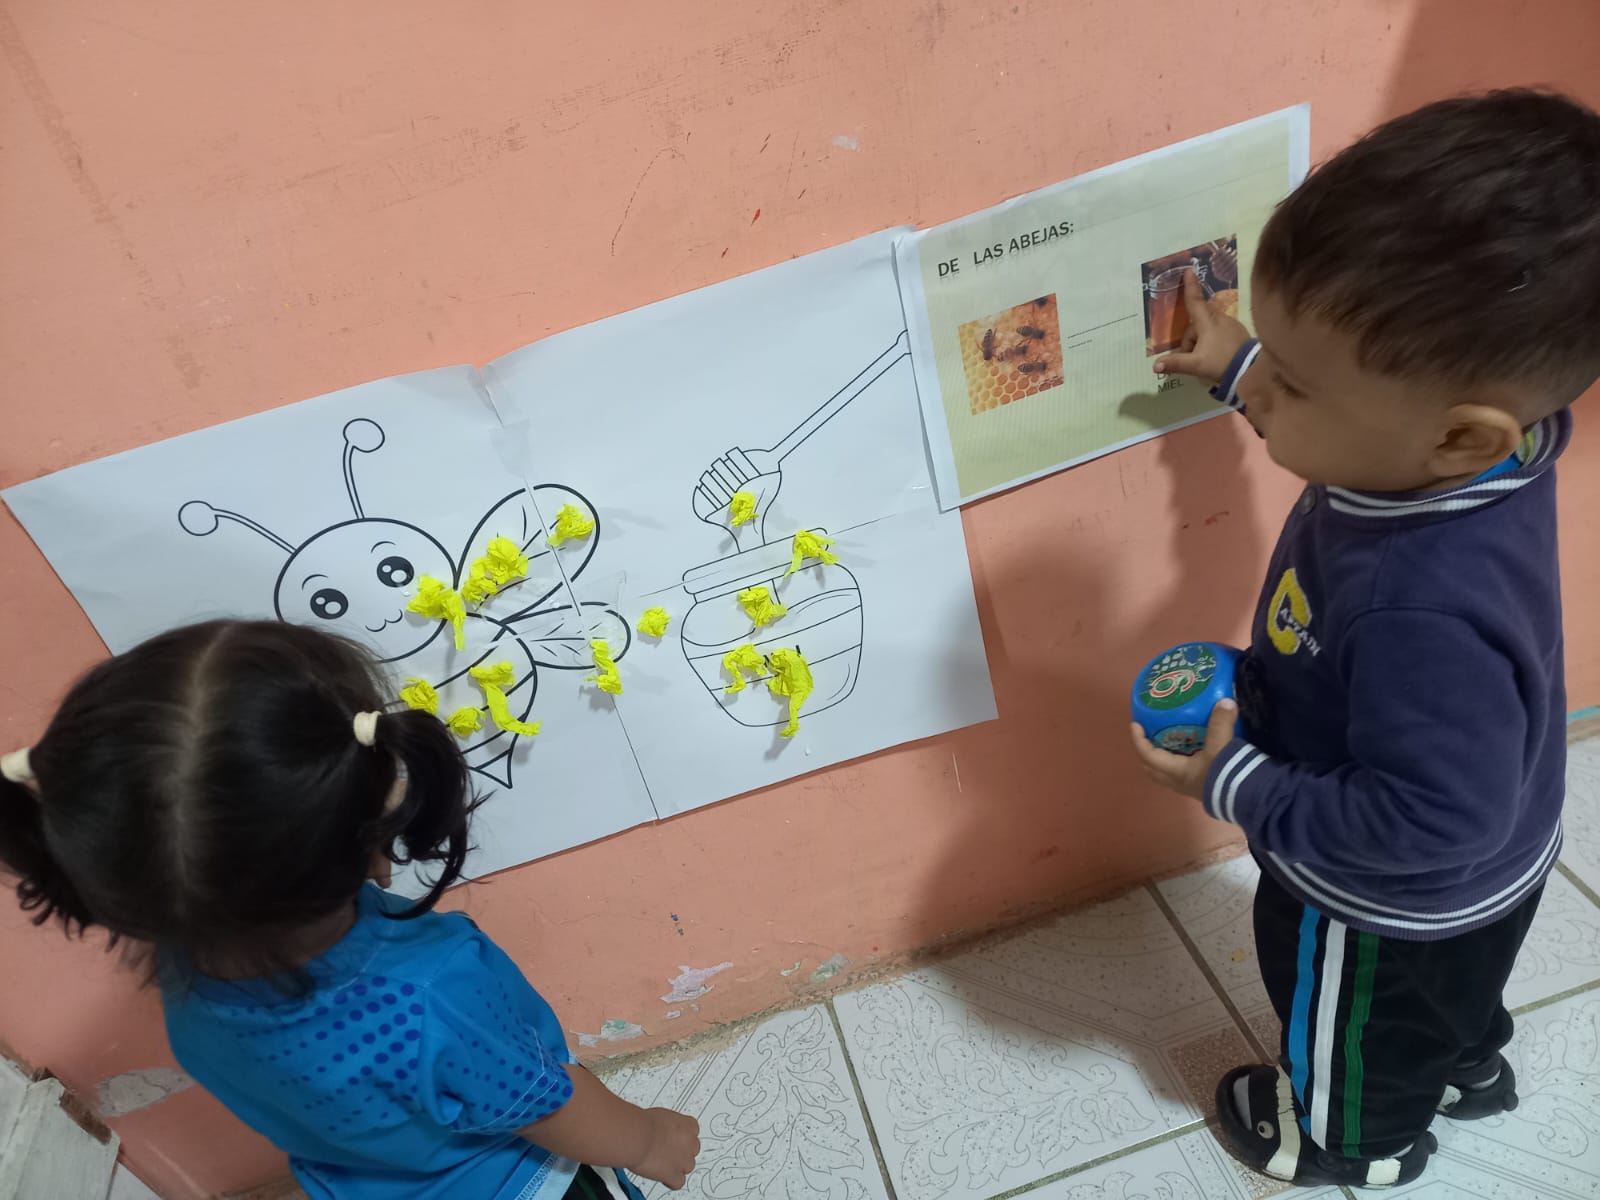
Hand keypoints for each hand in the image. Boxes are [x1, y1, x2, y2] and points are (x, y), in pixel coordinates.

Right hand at [629, 1108, 700, 1189]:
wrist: (638, 1137)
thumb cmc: (644, 1123)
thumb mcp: (661, 1116)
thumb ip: (668, 1125)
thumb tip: (662, 1129)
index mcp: (688, 1125)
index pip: (693, 1132)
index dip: (681, 1137)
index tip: (673, 1139)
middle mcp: (690, 1143)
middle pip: (692, 1151)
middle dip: (680, 1152)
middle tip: (665, 1151)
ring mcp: (684, 1161)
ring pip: (687, 1168)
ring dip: (677, 1166)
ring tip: (661, 1164)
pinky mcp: (675, 1175)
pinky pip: (678, 1182)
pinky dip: (671, 1181)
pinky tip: (662, 1177)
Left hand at [1129, 699, 1236, 800]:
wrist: (1247, 800)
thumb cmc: (1224, 774)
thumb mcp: (1221, 746)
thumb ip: (1221, 722)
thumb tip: (1225, 701)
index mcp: (1175, 771)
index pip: (1147, 755)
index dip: (1138, 739)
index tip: (1135, 724)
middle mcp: (1178, 782)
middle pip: (1151, 768)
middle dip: (1145, 752)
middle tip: (1148, 735)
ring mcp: (1189, 788)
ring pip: (1165, 775)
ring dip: (1161, 760)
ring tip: (1168, 742)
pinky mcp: (1201, 790)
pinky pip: (1180, 777)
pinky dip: (1178, 764)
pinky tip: (1190, 753)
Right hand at [1152, 270, 1249, 385]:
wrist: (1252, 370)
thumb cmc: (1222, 362)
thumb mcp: (1196, 365)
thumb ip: (1176, 364)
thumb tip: (1155, 365)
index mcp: (1207, 322)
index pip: (1194, 300)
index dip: (1190, 285)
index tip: (1188, 270)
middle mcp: (1219, 318)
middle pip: (1196, 324)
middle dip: (1190, 340)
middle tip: (1192, 357)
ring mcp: (1230, 324)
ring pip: (1207, 329)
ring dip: (1200, 342)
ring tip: (1205, 360)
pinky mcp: (1238, 332)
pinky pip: (1218, 333)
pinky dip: (1213, 342)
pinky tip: (1218, 357)